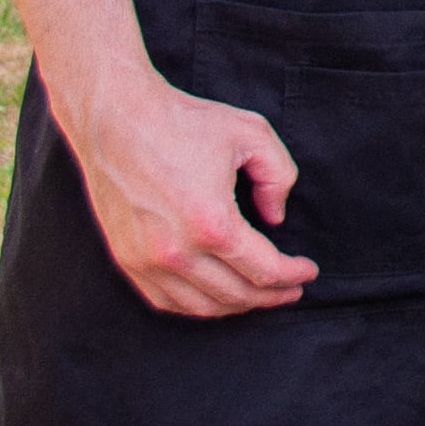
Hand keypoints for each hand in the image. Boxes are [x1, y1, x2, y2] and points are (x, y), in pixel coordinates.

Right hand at [61, 72, 318, 317]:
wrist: (116, 119)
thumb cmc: (183, 123)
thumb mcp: (251, 135)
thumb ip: (278, 177)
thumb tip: (275, 218)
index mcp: (212, 223)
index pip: (263, 270)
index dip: (292, 275)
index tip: (308, 271)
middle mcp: (177, 252)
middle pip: (236, 295)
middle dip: (271, 296)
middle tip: (292, 289)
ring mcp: (145, 261)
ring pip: (201, 306)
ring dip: (236, 306)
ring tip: (259, 294)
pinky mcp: (125, 260)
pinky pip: (165, 300)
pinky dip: (196, 305)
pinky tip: (216, 295)